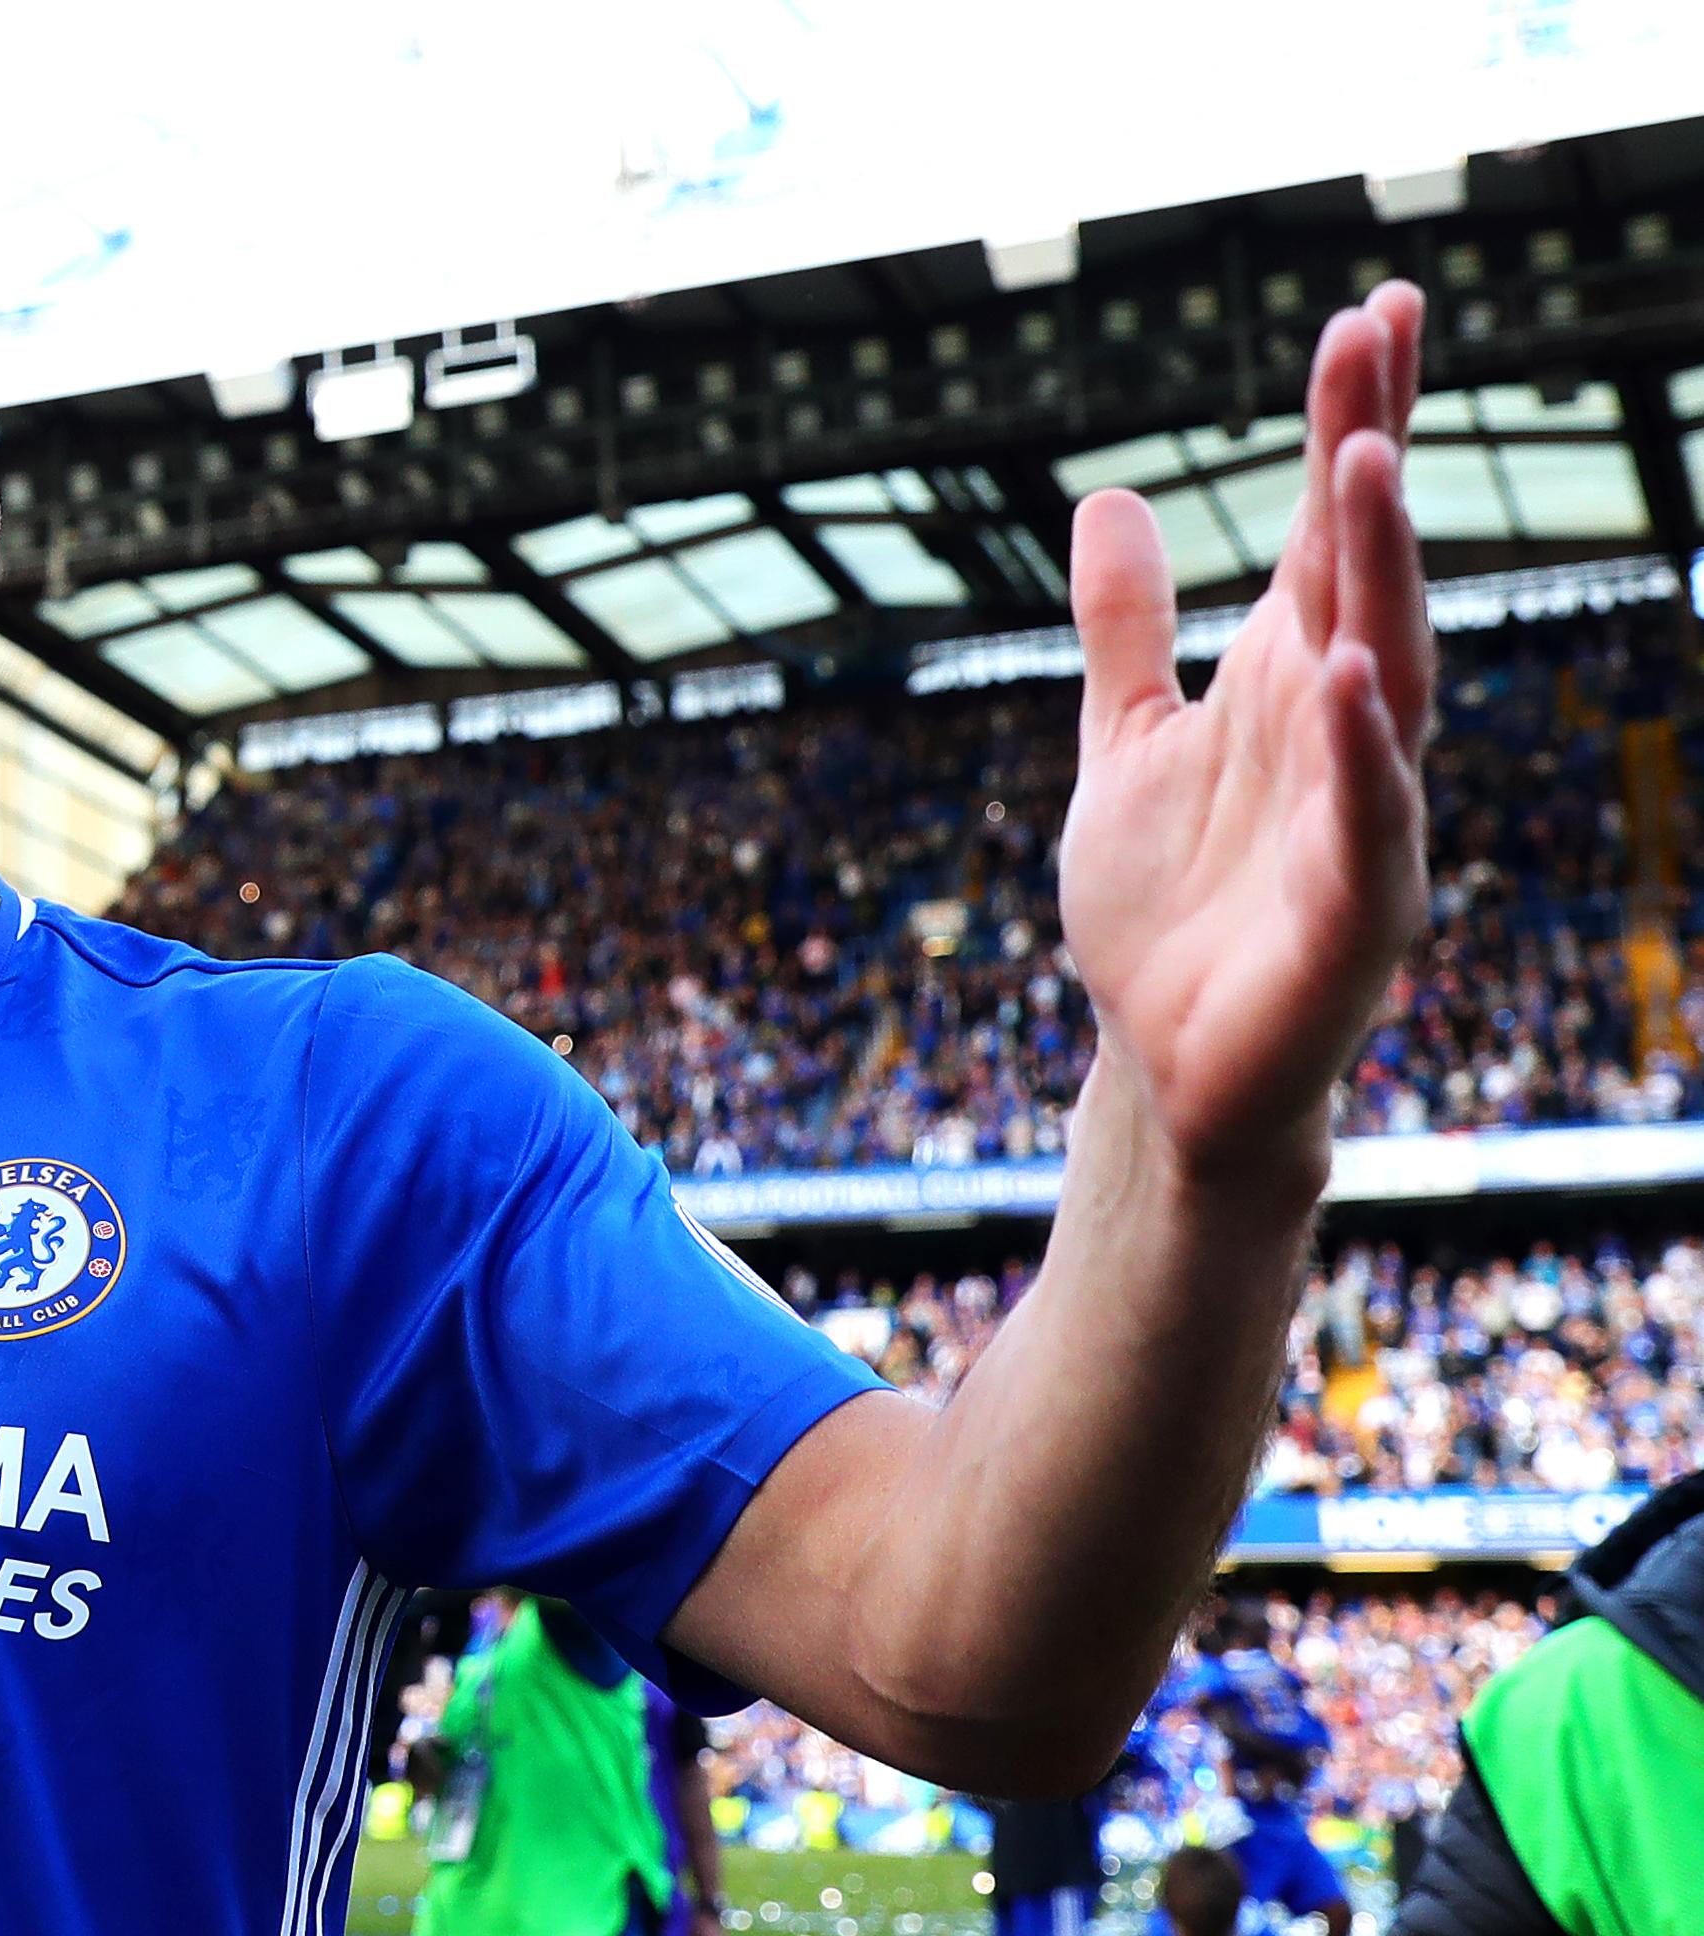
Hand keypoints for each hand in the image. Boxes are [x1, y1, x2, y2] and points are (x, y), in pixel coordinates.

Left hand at [1058, 283, 1432, 1184]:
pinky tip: (1353, 674)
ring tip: (1363, 462)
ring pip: (1387, 670)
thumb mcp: (1121, 742)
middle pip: (1364, 571)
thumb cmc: (1165, 907)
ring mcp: (1360, 813)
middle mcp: (1342, 726)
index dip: (1350, 421)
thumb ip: (1124, 629)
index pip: (1325, 529)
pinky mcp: (1355, 908)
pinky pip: (1368, 816)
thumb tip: (1109, 499)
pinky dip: (1362, 748)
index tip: (1370, 310)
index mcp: (1290, 678)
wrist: (1162, 1064)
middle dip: (1369, 456)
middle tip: (1376, 338)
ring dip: (1377, 572)